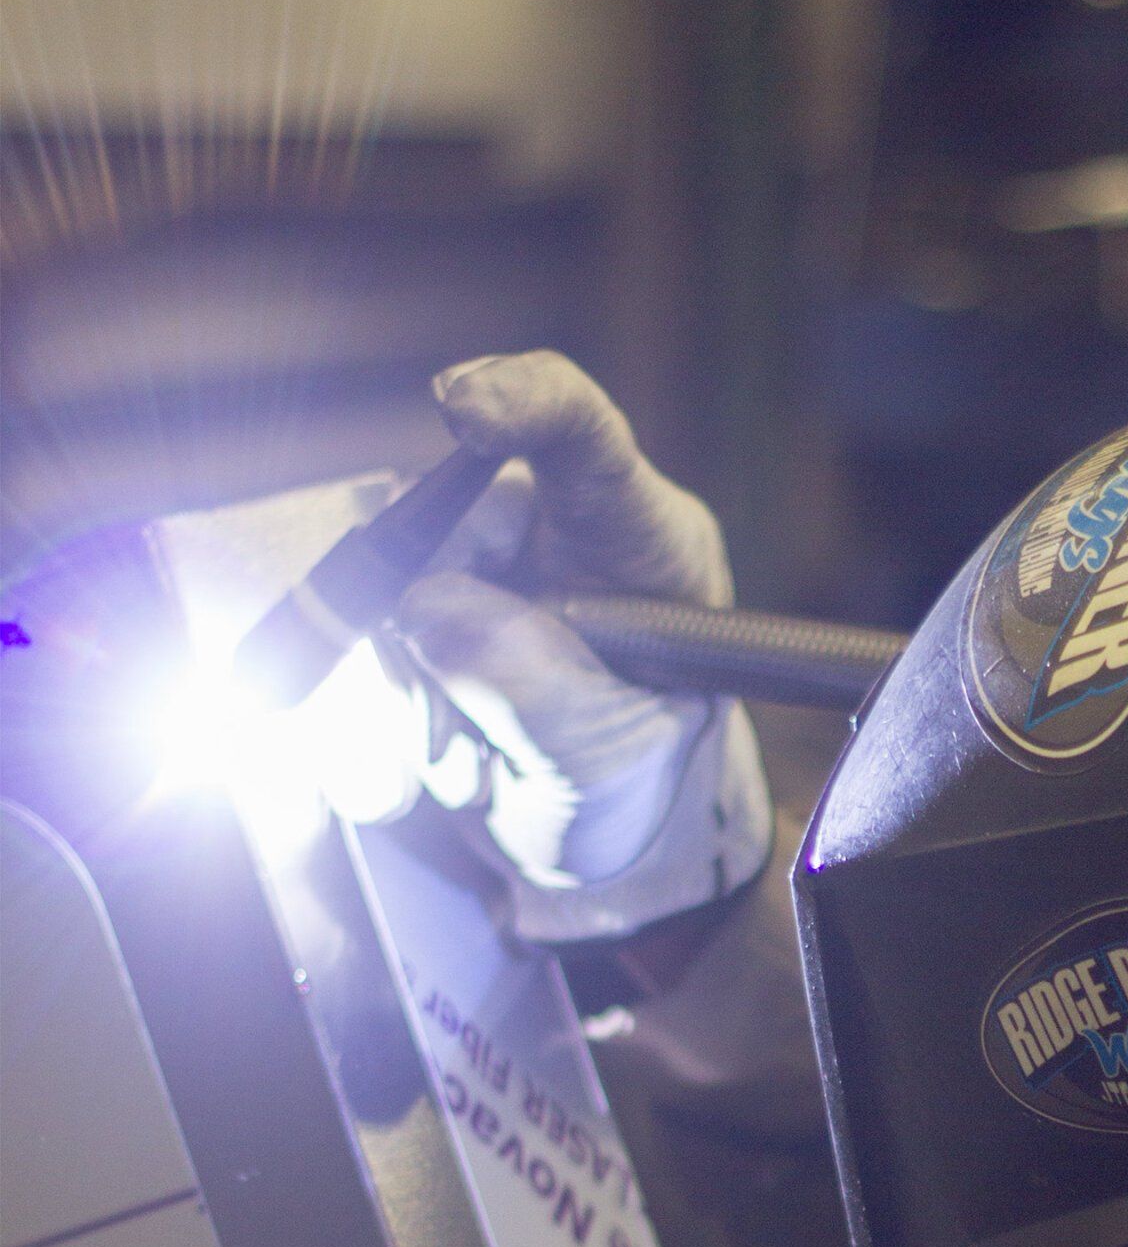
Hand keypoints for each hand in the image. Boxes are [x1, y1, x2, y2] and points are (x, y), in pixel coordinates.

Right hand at [381, 353, 771, 941]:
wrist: (596, 845)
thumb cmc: (634, 787)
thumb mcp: (604, 755)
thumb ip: (528, 682)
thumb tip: (425, 606)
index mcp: (642, 541)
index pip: (587, 435)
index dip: (523, 401)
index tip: (462, 409)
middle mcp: (559, 531)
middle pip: (451, 520)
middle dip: (435, 626)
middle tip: (473, 737)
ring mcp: (485, 569)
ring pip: (392, 588)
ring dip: (418, 695)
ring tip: (487, 764)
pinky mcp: (425, 613)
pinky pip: (366, 642)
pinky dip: (395, 716)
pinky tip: (461, 761)